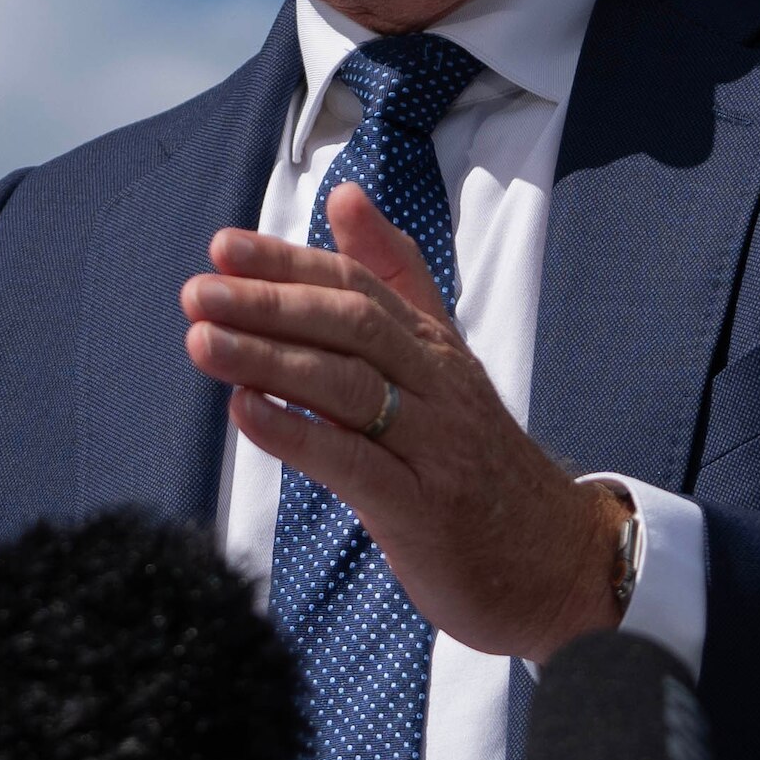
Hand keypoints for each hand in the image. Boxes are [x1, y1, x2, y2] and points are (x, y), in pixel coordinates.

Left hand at [182, 186, 632, 662]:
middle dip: (271, 303)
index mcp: (437, 350)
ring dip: (270, 359)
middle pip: (352, 326)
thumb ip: (395, 282)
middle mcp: (439, 387)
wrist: (561, 563)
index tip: (224, 247)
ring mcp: (435, 447)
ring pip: (349, 386)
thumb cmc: (482, 466)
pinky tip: (246, 413)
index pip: (360, 287)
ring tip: (202, 342)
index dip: (290, 263)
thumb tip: (345, 196)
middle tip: (197, 292)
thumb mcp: (444, 364)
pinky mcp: (423, 510)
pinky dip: (297, 435)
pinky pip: (355, 463)